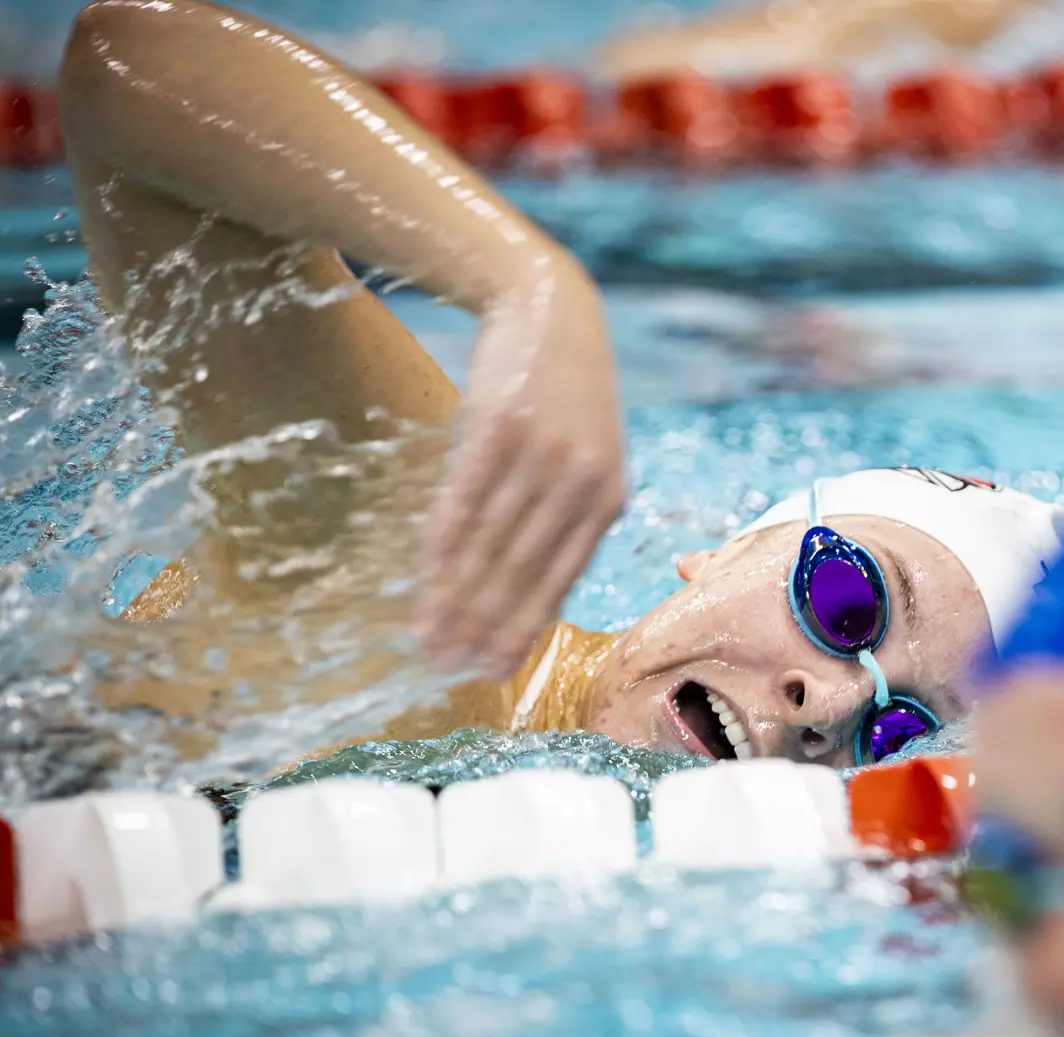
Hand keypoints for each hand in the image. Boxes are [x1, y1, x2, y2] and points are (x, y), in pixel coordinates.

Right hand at [415, 252, 624, 679]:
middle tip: (444, 666)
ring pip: (491, 541)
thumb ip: (566, 522)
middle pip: (522, 570)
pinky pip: (466, 494)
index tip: (488, 671)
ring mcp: (541, 451)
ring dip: (455, 594)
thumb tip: (529, 596)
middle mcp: (581, 480)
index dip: (521, 629)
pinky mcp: (501, 422)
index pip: (561, 581)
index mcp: (609, 499)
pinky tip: (426, 573)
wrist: (553, 309)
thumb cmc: (567, 400)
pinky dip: (444, 539)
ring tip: (426, 633)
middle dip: (482, 625)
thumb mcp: (587, 460)